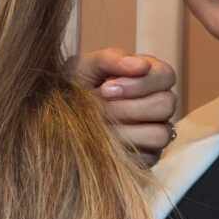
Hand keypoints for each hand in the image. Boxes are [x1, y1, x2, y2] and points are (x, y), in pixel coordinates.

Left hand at [73, 47, 178, 165]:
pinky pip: (147, 158)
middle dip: (128, 107)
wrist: (52, 119)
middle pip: (165, 104)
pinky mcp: (148, 157)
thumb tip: (141, 65)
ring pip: (160, 134)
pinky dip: (121, 151)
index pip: (166, 75)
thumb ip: (111, 59)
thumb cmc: (72, 87)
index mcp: (149, 77)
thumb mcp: (84, 67)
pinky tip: (102, 143)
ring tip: (99, 126)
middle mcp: (158, 104)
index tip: (106, 87)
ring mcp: (156, 132)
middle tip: (99, 108)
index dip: (140, 83)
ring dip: (124, 130)